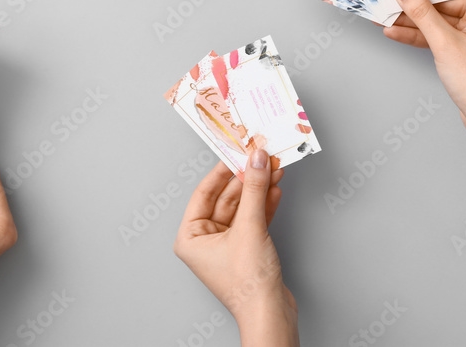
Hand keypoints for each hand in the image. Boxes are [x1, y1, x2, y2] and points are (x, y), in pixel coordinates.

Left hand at [174, 153, 297, 345]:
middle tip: (260, 158)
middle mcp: (204, 241)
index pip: (204, 193)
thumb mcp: (250, 227)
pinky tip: (275, 189)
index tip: (236, 152)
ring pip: (242, 208)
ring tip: (273, 169)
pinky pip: (252, 220)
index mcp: (190, 237)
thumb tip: (256, 160)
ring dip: (259, 190)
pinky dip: (264, 205)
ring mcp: (226, 245)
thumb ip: (254, 190)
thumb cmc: (248, 284)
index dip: (222, 171)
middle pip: (225, 199)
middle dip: (246, 179)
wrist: (270, 313)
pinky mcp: (246, 250)